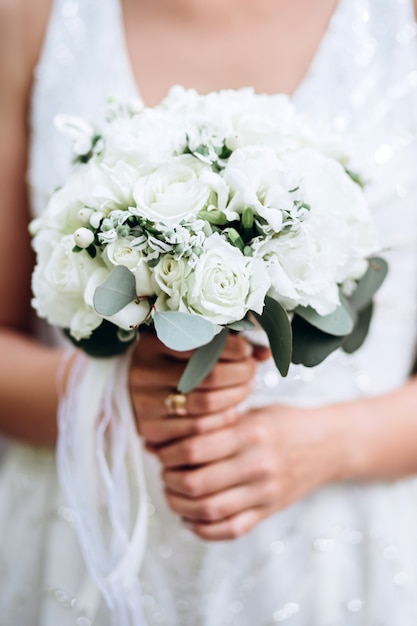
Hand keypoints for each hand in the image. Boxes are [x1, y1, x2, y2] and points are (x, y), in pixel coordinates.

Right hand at [130, 331, 269, 443]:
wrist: (137, 391)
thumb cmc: (173, 361)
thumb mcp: (192, 344)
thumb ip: (227, 344)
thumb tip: (266, 353)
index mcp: (151, 344)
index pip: (201, 343)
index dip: (231, 347)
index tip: (246, 350)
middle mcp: (142, 372)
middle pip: (208, 375)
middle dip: (239, 373)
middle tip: (250, 371)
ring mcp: (144, 403)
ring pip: (205, 404)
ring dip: (235, 396)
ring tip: (245, 388)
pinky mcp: (150, 429)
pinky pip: (198, 428)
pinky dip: (222, 418)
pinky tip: (231, 409)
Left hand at [156, 403, 345, 539]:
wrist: (328, 444)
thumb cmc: (284, 423)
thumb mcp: (250, 413)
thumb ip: (209, 427)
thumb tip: (156, 442)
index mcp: (251, 433)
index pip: (195, 448)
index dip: (169, 452)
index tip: (162, 450)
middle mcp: (258, 464)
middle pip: (197, 483)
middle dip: (170, 481)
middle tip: (165, 473)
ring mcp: (265, 492)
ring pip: (209, 511)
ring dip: (180, 505)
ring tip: (173, 494)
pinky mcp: (269, 511)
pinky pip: (230, 530)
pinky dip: (202, 529)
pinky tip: (191, 517)